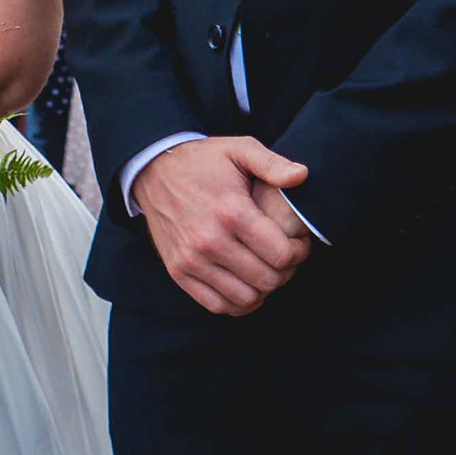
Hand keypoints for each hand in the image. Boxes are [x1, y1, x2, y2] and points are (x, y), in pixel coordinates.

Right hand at [131, 135, 313, 316]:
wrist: (153, 170)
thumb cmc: (203, 161)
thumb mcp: (239, 149)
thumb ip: (272, 163)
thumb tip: (301, 176)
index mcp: (231, 212)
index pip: (281, 254)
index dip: (299, 252)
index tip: (298, 243)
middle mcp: (210, 240)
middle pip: (267, 280)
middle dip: (285, 271)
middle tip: (285, 257)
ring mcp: (191, 260)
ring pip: (245, 298)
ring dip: (263, 289)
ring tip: (266, 270)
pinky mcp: (178, 272)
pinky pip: (217, 305)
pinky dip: (238, 303)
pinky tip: (246, 284)